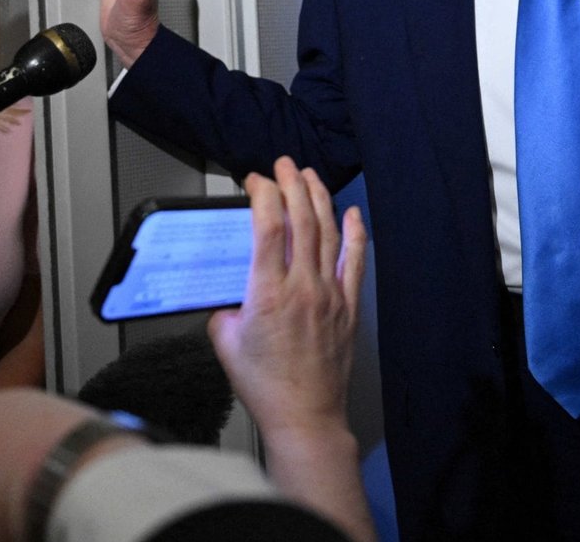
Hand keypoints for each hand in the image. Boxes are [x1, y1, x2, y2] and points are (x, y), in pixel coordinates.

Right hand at [208, 157, 366, 438]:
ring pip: (328, 233)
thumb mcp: (224, 344)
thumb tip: (230, 297)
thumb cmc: (265, 387)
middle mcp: (302, 288)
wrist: (304, 416)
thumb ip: (224, 311)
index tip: (255, 181)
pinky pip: (355, 261)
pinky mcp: (347, 307)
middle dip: (292, 184)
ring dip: (319, 198)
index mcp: (267, 293)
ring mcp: (330, 295)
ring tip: (310, 175)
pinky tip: (351, 213)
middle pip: (302, 220)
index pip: (269, 226)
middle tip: (283, 164)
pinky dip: (354, 233)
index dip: (263, 194)